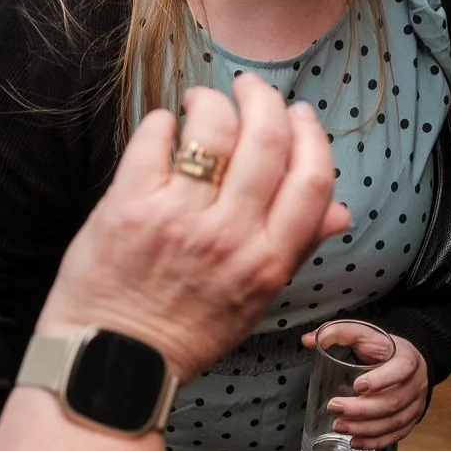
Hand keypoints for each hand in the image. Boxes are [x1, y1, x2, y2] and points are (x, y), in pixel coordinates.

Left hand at [38, 74, 350, 382]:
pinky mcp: (129, 206)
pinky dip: (164, 121)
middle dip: (263, 99)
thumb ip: (295, 250)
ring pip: (213, 129)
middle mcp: (229, 236)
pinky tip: (164, 127)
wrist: (110, 362)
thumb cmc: (184, 333)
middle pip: (267, 141)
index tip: (300, 115)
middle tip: (250, 88)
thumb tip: (341, 212)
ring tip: (202, 102)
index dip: (311, 136)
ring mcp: (178, 219)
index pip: (312, 181)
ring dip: (212, 102)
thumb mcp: (254, 301)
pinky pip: (155, 138)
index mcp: (267, 261)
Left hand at [304, 327, 428, 448]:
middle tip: (334, 407)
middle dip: (361, 409)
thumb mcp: (364, 333)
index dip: (380, 380)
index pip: (400, 370)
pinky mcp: (410, 420)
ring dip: (364, 428)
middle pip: (391, 402)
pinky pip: (394, 435)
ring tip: (339, 426)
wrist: (410, 361)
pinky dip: (374, 441)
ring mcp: (415, 405)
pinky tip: (355, 441)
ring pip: (392, 422)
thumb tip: (307, 340)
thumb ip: (337, 332)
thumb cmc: (384, 348)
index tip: (357, 385)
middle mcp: (415, 384)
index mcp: (407, 360)